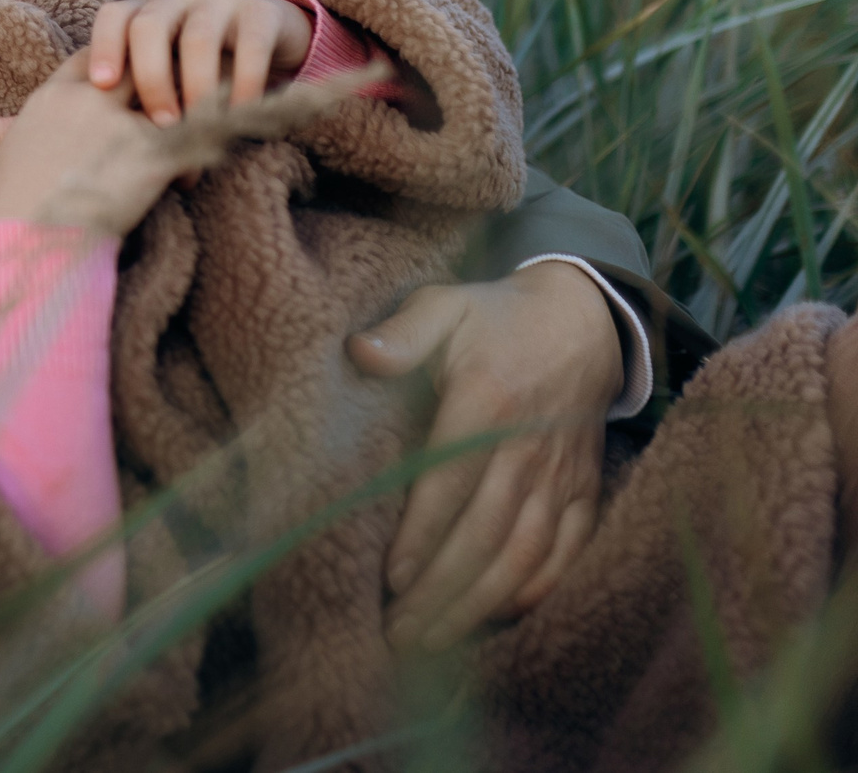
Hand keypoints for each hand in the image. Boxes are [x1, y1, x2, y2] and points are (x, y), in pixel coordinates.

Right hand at [0, 53, 181, 237]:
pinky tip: (183, 184)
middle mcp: (88, 100)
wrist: (25, 240)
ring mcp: (119, 125)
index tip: (133, 83)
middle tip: (175, 103)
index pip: (98, 53)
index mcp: (53, 95)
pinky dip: (189, 165)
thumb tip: (56, 125)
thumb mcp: (15, 148)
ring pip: (170, 98)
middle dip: (160, 81)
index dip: (120, 63)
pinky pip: (187, 144)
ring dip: (182, 118)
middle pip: (140, 64)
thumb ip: (43, 123)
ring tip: (183, 145)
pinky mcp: (149, 156)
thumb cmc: (14, 207)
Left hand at [89, 0, 313, 123]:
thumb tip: (112, 139)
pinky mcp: (262, 13)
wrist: (272, 40)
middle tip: (162, 123)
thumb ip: (139, 91)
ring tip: (199, 124)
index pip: (114, 17)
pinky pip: (250, 46)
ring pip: (198, 38)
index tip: (103, 87)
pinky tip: (240, 112)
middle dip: (151, 77)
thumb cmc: (202, 67)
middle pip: (150, 26)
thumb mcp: (168, 72)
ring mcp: (220, 0)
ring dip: (196, 86)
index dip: (104, 47)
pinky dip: (244, 83)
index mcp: (147, 10)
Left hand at [347, 261, 625, 649]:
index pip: (450, 483)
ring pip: (524, 554)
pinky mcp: (584, 490)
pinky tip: (497, 618)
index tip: (389, 581)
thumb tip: (361, 353)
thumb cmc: (493, 318)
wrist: (581, 321)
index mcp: (488, 401)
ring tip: (433, 640)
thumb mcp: (443, 305)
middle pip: (485, 534)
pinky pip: (566, 552)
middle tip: (398, 635)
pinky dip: (535, 590)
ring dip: (479, 603)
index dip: (422, 537)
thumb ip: (403, 332)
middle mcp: (529, 446)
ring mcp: (562, 474)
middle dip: (441, 592)